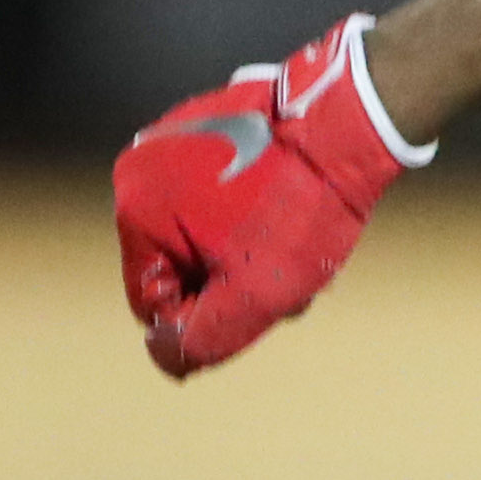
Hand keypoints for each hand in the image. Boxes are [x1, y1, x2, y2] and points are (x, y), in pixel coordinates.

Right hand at [114, 14, 431, 377]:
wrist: (344, 123)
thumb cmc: (300, 209)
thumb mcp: (255, 293)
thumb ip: (204, 336)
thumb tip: (162, 356)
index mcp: (136, 211)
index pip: (151, 302)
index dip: (204, 320)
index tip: (257, 304)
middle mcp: (139, 171)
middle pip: (177, 267)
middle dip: (232, 286)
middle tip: (288, 279)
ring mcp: (171, 143)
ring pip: (201, 234)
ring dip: (247, 257)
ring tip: (299, 248)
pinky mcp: (206, 125)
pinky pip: (215, 194)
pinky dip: (250, 217)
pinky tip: (294, 213)